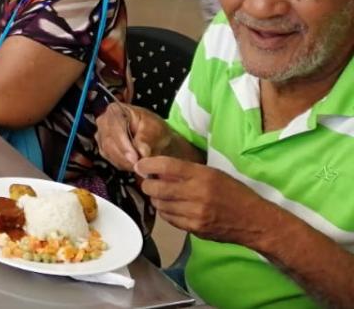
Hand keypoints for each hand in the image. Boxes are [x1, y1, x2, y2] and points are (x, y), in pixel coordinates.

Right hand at [95, 103, 173, 171]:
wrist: (155, 138)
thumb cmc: (154, 129)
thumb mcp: (156, 129)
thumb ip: (147, 139)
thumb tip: (141, 152)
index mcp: (116, 110)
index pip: (115, 127)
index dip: (124, 144)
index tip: (135, 158)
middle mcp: (105, 121)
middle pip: (109, 141)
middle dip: (124, 156)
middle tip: (139, 166)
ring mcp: (102, 134)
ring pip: (108, 152)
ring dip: (124, 162)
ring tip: (139, 165)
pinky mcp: (103, 147)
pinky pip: (109, 159)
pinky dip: (122, 164)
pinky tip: (133, 164)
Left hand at [135, 156, 271, 246]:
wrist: (255, 220)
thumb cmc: (234, 193)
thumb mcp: (213, 174)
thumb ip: (187, 171)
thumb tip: (158, 169)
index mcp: (203, 176)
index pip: (167, 166)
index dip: (148, 165)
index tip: (140, 165)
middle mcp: (197, 194)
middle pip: (157, 188)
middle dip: (147, 184)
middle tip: (146, 182)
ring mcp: (195, 214)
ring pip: (160, 205)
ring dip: (156, 199)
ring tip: (160, 195)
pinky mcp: (195, 229)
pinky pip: (169, 219)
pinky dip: (165, 212)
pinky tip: (171, 207)